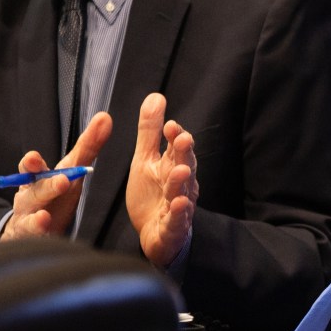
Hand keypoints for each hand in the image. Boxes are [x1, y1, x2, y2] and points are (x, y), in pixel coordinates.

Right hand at [1, 112, 112, 239]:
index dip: (31, 163)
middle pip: (34, 192)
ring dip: (36, 219)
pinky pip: (34, 242)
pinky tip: (45, 239)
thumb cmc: (54, 192)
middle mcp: (30, 198)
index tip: (34, 159)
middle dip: (46, 187)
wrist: (30, 226)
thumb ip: (88, 146)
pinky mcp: (33, 242)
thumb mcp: (70, 169)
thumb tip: (105, 117)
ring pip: (29, 219)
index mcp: (38, 178)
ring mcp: (29, 220)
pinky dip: (39, 240)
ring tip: (44, 217)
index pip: (31, 168)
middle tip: (62, 181)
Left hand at [126, 93, 197, 266]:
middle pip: (185, 166)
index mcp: (173, 165)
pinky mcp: (173, 228)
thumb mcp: (145, 159)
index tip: (170, 125)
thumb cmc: (154, 194)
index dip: (175, 137)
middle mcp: (181, 184)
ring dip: (182, 182)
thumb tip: (156, 96)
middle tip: (184, 139)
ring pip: (183, 192)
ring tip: (179, 171)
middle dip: (185, 153)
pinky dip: (178, 213)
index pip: (177, 148)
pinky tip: (177, 204)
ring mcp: (179, 206)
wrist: (157, 233)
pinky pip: (177, 220)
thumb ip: (150, 131)